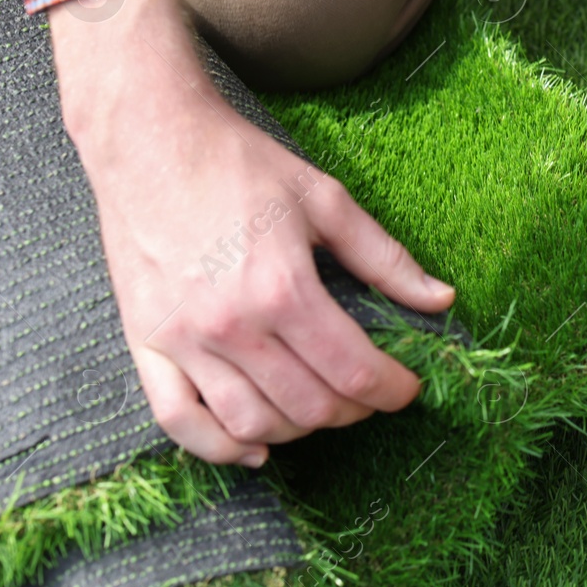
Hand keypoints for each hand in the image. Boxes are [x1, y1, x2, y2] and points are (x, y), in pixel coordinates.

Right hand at [51, 0, 453, 465]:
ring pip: (251, 422)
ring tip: (321, 406)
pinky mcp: (145, 343)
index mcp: (283, 288)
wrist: (149, 138)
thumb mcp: (326, 200)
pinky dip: (219, 447)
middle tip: (369, 392)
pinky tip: (255, 448)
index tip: (408, 386)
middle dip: (353, 409)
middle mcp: (230, 325)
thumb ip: (386, 258)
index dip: (393, 389)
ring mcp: (182, 340)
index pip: (353, 371)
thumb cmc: (240, 163)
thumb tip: (441, 300)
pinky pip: (178, 421)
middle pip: (308, 405)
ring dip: (298, 428)